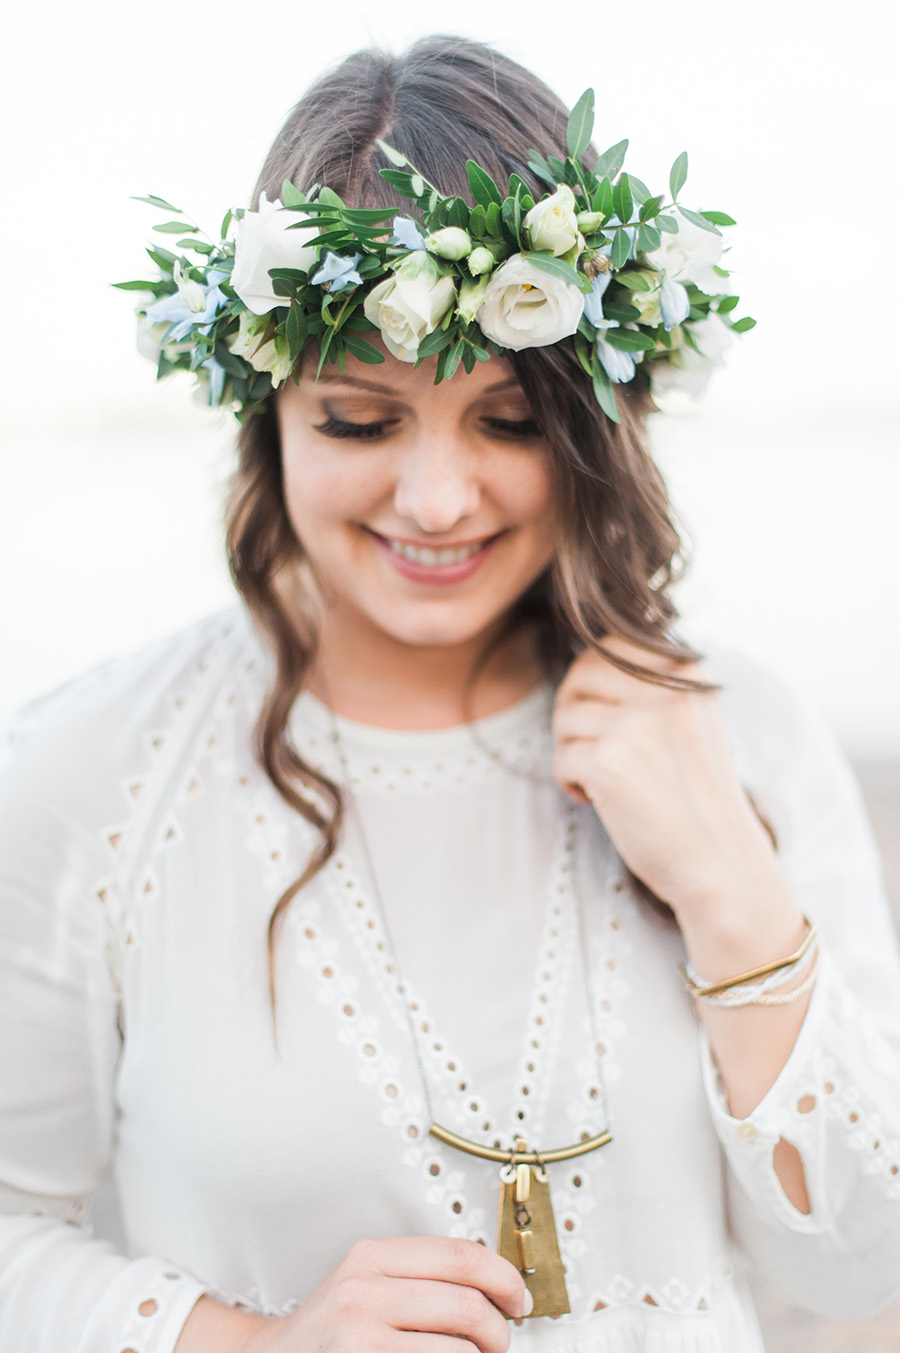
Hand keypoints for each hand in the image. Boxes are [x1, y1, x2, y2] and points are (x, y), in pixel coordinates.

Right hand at [240, 1236, 531, 1352]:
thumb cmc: (330, 1334)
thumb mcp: (366, 1286)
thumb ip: (419, 1278)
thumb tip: (496, 1291)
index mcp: (371, 1257)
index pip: (461, 1255)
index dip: (504, 1278)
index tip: (518, 1300)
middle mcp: (362, 1290)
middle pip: (467, 1304)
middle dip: (498, 1332)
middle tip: (499, 1344)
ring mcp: (358, 1336)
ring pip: (459, 1349)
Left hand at [552, 638, 791, 925]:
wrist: (723, 865)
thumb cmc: (697, 800)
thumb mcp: (690, 723)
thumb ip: (649, 690)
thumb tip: (580, 669)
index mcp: (688, 675)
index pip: (609, 646)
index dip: (590, 681)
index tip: (600, 718)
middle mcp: (665, 691)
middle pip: (580, 676)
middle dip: (572, 712)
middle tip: (588, 749)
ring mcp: (637, 725)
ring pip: (565, 718)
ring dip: (571, 752)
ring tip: (600, 781)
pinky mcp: (610, 763)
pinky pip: (562, 759)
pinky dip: (569, 783)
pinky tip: (595, 802)